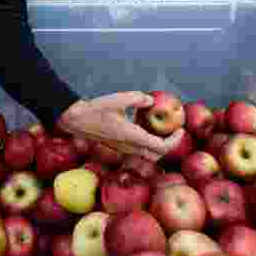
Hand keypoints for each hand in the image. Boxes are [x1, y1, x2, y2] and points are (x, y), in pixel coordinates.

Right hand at [56, 91, 184, 162]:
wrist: (75, 120)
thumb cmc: (95, 109)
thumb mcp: (118, 99)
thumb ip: (137, 99)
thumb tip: (151, 100)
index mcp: (132, 137)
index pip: (160, 148)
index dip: (174, 141)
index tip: (180, 130)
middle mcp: (129, 147)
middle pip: (156, 156)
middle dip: (168, 146)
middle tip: (174, 132)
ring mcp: (123, 149)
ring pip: (147, 156)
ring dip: (158, 146)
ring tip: (162, 131)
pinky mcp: (118, 148)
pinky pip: (138, 151)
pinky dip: (147, 144)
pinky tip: (145, 128)